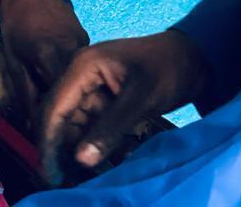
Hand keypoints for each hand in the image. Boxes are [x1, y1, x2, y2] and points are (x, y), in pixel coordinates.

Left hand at [0, 0, 89, 127]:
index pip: (61, 98)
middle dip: (71, 115)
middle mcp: (73, 51)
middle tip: (63, 133)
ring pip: (84, 82)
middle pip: (78, 93)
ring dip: (76, 99)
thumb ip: (25, 93)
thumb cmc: (17, 24)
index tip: (54, 138)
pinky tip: (71, 92)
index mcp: (50, 54)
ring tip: (68, 116)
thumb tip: (35, 124)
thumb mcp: (13, 60)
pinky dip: (79, 82)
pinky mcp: (87, 42)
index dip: (59, 121)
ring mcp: (83, 45)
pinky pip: (85, 70)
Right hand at [39, 30, 208, 183]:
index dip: (48, 141)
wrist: (192, 58)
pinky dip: (92, 146)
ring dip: (76, 151)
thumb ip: (110, 128)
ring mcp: (91, 89)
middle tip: (62, 182)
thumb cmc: (168, 69)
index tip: (50, 173)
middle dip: (59, 150)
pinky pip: (90, 127)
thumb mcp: (140, 98)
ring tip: (80, 179)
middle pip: (59, 118)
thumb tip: (81, 159)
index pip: (54, 107)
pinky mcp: (103, 101)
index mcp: (83, 66)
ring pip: (73, 126)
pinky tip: (96, 166)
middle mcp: (80, 76)